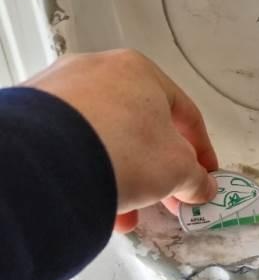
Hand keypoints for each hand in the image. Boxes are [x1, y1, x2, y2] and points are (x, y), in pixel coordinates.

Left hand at [25, 49, 217, 231]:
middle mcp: (98, 71)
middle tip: (168, 197)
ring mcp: (61, 91)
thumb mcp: (178, 169)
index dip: (201, 149)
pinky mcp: (33, 116)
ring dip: (125, 174)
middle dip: (159, 168)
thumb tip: (200, 187)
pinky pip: (74, 146)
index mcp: (140, 71)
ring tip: (129, 208)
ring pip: (107, 138)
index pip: (184, 113)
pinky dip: (91, 171)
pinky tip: (96, 201)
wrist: (51, 161)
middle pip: (142, 126)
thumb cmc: (125, 149)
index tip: (204, 175)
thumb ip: (196, 178)